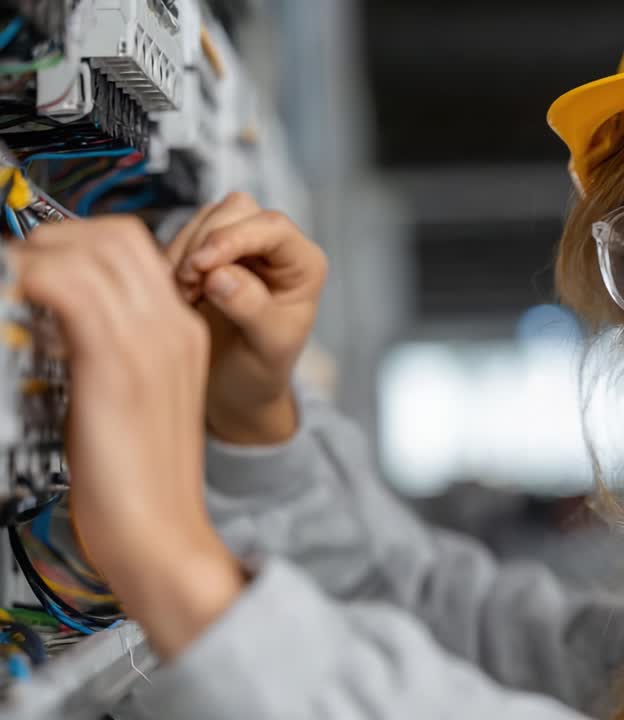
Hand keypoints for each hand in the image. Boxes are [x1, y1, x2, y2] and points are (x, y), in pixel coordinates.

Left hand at [9, 216, 242, 658]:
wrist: (161, 536)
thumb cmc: (139, 485)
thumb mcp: (128, 401)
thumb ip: (105, 355)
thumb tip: (54, 322)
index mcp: (181, 335)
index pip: (132, 251)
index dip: (75, 244)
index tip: (38, 267)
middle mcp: (172, 329)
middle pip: (115, 238)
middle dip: (55, 239)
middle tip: (19, 271)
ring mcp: (149, 345)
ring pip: (91, 253)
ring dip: (37, 258)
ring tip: (14, 289)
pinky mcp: (117, 367)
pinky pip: (72, 290)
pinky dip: (34, 283)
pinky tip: (18, 307)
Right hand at [167, 193, 326, 444]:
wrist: (236, 388)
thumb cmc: (262, 370)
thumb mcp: (268, 347)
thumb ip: (251, 309)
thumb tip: (221, 275)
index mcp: (303, 265)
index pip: (273, 227)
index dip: (235, 237)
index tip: (202, 266)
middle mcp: (276, 248)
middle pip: (236, 211)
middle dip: (204, 243)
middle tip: (187, 286)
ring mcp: (241, 246)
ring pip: (206, 218)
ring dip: (184, 251)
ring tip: (183, 295)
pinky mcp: (210, 253)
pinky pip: (185, 236)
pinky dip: (172, 258)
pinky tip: (174, 292)